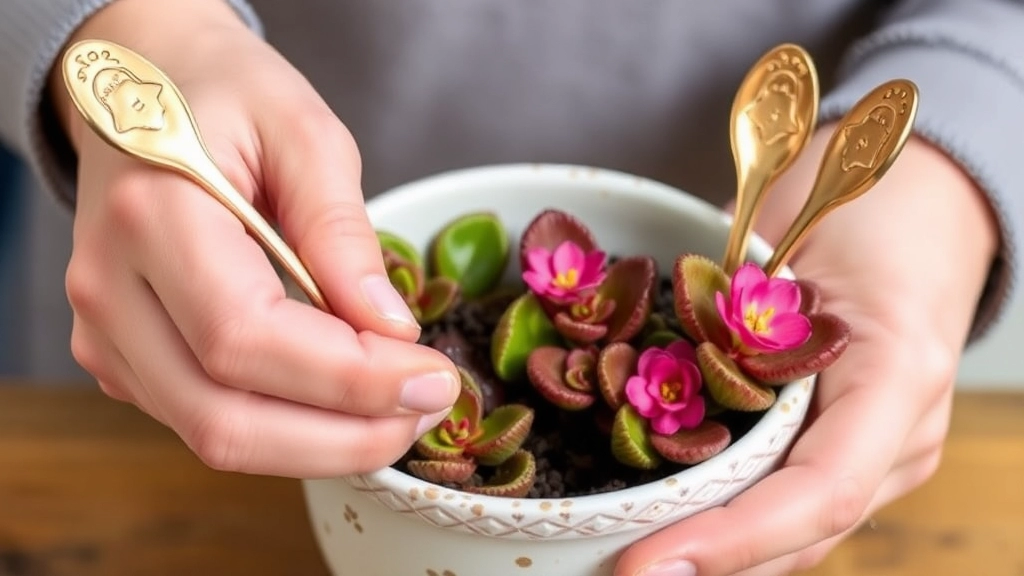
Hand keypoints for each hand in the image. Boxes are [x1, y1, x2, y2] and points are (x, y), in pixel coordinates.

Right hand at [53, 0, 458, 476]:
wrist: (144, 85)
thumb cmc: (227, 97)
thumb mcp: (304, 132)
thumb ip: (342, 231)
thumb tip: (388, 330)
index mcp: (151, 217)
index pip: (246, 338)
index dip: (349, 378)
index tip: (433, 378)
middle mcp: (110, 290)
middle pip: (224, 418)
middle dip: (344, 437)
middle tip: (427, 410)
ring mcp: (106, 333)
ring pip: (214, 436)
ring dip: (321, 445)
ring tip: (399, 411)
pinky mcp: (122, 358)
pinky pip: (206, 421)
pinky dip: (286, 430)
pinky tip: (340, 399)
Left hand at [615, 127, 998, 574]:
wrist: (919, 201)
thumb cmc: (862, 200)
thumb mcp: (794, 238)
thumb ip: (728, 309)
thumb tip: (639, 370)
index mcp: (897, 379)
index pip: (818, 493)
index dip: (731, 539)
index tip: (645, 564)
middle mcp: (902, 437)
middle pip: (803, 536)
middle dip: (709, 565)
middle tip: (616, 573)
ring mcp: (886, 452)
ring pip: (798, 536)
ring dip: (717, 558)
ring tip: (630, 565)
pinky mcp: (856, 450)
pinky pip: (790, 504)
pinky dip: (730, 526)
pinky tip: (670, 532)